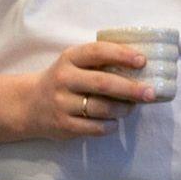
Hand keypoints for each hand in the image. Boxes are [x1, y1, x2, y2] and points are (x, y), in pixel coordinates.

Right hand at [19, 41, 155, 139]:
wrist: (30, 104)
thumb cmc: (64, 80)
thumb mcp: (74, 64)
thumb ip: (99, 62)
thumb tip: (140, 67)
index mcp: (70, 58)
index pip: (97, 52)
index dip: (121, 55)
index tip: (142, 61)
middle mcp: (64, 79)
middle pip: (103, 83)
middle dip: (131, 88)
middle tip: (150, 93)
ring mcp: (62, 103)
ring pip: (101, 108)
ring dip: (123, 109)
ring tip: (132, 107)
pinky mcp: (63, 125)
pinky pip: (94, 127)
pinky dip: (109, 125)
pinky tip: (114, 121)